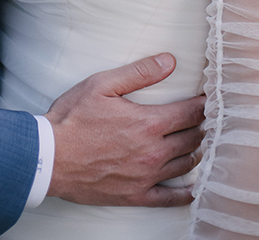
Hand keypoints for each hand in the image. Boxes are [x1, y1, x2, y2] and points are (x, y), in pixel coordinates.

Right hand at [44, 53, 204, 207]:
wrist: (50, 157)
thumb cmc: (73, 118)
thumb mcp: (103, 84)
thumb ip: (139, 73)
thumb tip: (170, 61)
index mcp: (148, 123)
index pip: (189, 112)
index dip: (203, 104)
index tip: (209, 98)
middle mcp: (153, 152)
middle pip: (192, 138)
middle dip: (202, 125)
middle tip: (207, 118)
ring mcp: (146, 176)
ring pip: (186, 164)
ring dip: (196, 151)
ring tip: (199, 142)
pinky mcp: (136, 195)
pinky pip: (170, 198)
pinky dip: (186, 192)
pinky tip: (193, 187)